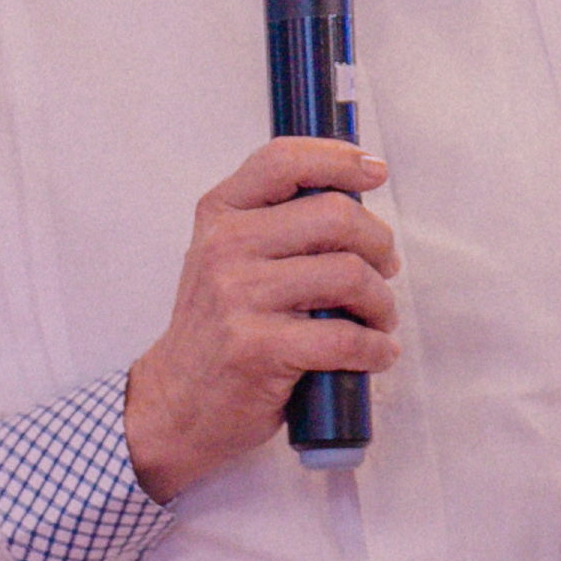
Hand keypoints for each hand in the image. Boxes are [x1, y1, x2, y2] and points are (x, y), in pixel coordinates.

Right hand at [124, 137, 401, 501]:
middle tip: (386, 268)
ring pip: (348, 275)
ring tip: (379, 319)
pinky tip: (376, 353)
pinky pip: (344, 338)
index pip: (284, 161)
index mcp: (220, 214)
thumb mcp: (228, 258)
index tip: (374, 171)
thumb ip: (276, 223)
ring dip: (382, 302)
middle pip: (334, 216)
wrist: (175, 402)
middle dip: (379, 243)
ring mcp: (238, 296)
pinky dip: (375, 348)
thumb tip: (355, 197)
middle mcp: (225, 246)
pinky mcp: (257, 348)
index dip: (338, 158)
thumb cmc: (219, 328)